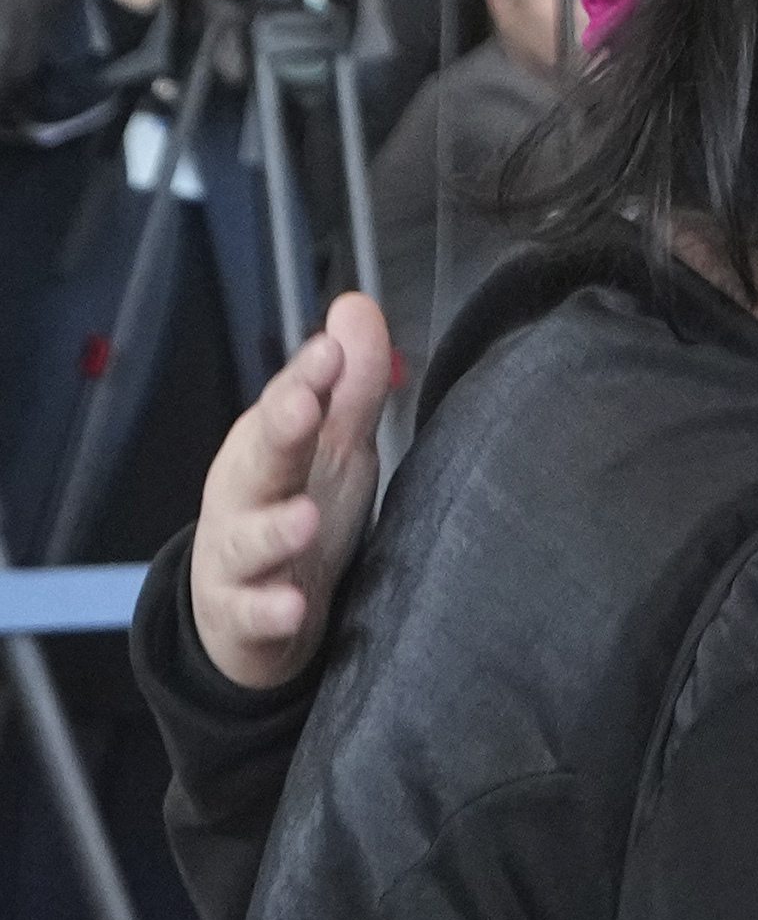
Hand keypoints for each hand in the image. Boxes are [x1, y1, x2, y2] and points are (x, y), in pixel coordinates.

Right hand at [190, 293, 391, 690]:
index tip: (332, 351)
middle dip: (279, 430)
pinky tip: (290, 608)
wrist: (249, 613)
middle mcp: (248, 497)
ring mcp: (240, 557)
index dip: (308, 378)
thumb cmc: (293, 512)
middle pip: (261, 459)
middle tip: (303, 407)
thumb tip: (354, 305)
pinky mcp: (242, 614)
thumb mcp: (331, 450)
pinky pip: (252, 613)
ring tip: (304, 521)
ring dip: (275, 529)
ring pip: (249, 540)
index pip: (289, 407)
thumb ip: (349, 387)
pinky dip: (268, 611)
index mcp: (272, 451)